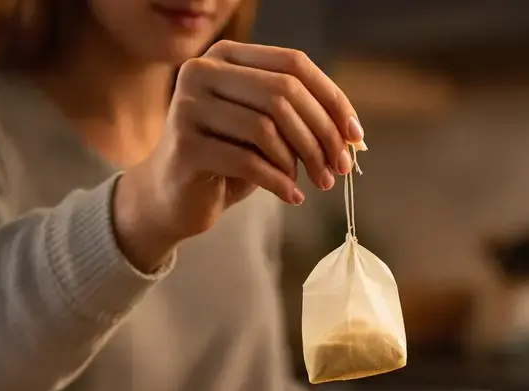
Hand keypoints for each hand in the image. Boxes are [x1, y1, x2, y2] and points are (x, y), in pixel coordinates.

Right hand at [114, 41, 364, 271]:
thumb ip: (301, 118)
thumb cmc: (228, 159)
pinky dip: (279, 181)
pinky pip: (248, 161)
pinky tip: (292, 196)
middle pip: (283, 93)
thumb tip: (352, 134)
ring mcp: (187, 106)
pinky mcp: (184, 146)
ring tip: (316, 183)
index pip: (293, 63)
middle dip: (321, 134)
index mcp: (226, 56)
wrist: (173, 197)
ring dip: (302, 161)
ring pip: (266, 127)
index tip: (355, 135)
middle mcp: (201, 71)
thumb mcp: (267, 131)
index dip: (331, 99)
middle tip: (338, 168)